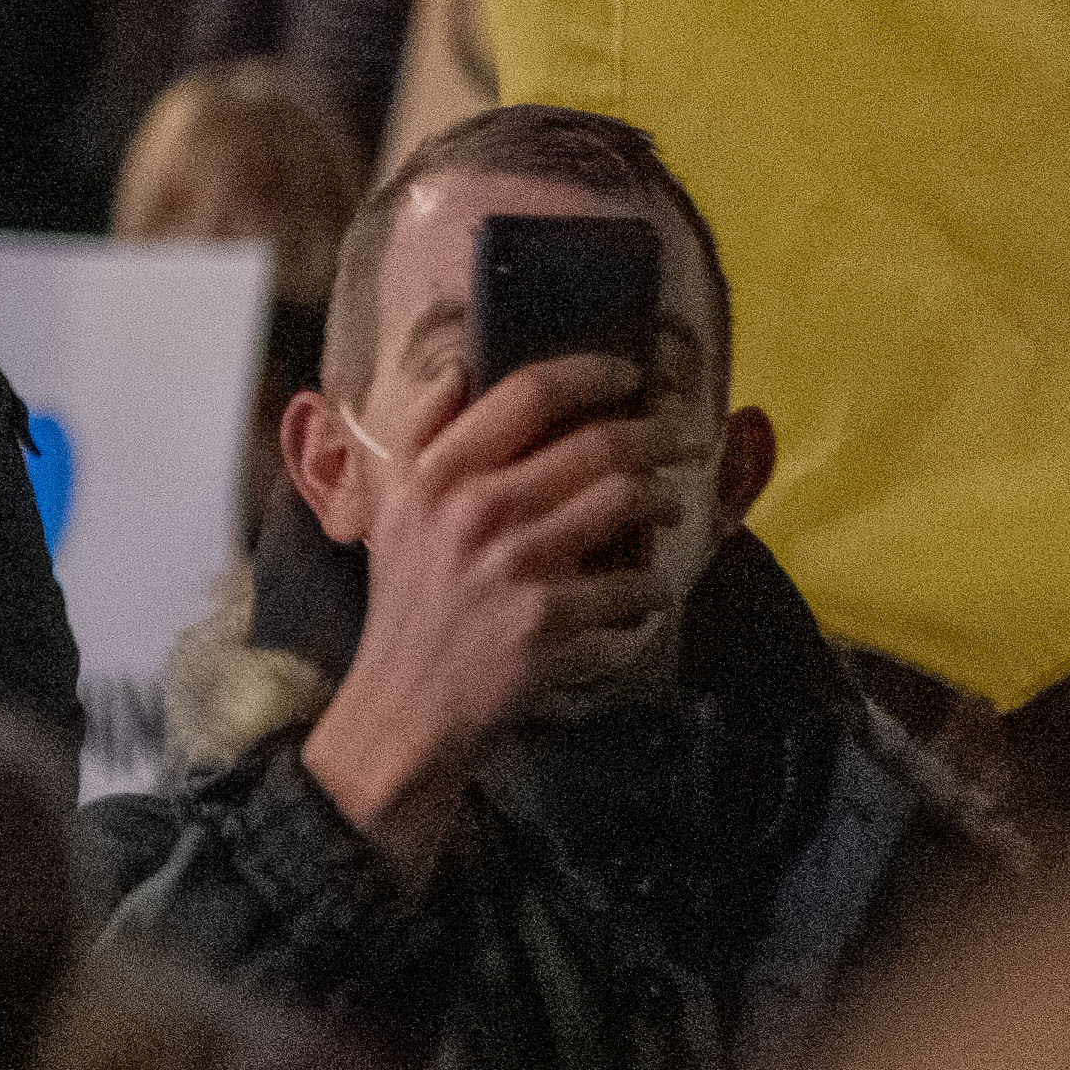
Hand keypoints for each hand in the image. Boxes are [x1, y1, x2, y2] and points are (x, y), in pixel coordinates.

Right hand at [293, 355, 713, 863]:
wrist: (406, 701)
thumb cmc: (406, 596)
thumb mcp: (388, 503)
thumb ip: (418, 431)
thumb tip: (459, 368)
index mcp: (437, 471)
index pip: (529, 392)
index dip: (593, 374)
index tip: (629, 375)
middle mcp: (476, 510)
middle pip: (598, 444)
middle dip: (657, 436)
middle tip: (680, 440)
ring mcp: (517, 567)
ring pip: (628, 504)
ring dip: (665, 501)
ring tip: (669, 505)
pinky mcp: (550, 622)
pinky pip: (632, 587)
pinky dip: (652, 585)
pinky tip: (650, 587)